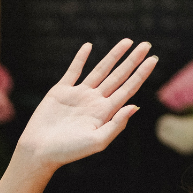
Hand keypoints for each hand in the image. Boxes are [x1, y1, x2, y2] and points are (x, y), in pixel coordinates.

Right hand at [15, 39, 157, 171]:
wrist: (39, 150)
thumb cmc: (68, 151)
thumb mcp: (97, 142)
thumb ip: (116, 125)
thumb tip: (135, 106)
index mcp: (105, 113)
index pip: (128, 89)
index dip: (141, 74)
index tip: (153, 59)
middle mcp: (94, 101)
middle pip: (118, 76)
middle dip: (132, 61)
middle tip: (147, 45)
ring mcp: (78, 95)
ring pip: (100, 70)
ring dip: (113, 56)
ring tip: (127, 41)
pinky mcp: (61, 91)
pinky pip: (73, 71)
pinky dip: (81, 58)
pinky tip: (89, 46)